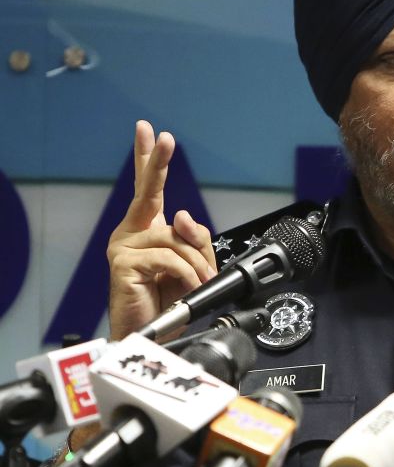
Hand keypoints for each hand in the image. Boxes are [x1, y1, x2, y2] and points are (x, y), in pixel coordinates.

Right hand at [106, 121, 216, 340]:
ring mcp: (124, 246)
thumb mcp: (193, 266)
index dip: (150, 159)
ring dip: (197, 263)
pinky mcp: (122, 263)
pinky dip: (186, 274)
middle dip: (158, 162)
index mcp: (148, 230)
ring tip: (198, 283)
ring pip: (176, 239)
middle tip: (166, 138)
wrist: (151, 336)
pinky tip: (185, 288)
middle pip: (148, 191)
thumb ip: (194, 240)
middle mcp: (132, 233)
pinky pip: (168, 258)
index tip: (149, 131)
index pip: (148, 188)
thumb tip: (183, 217)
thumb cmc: (169, 302)